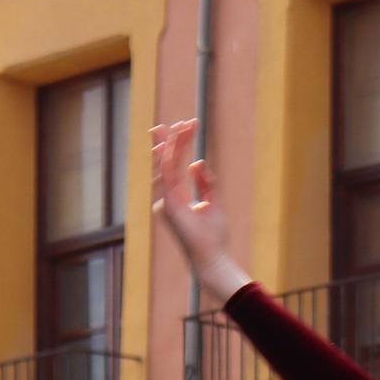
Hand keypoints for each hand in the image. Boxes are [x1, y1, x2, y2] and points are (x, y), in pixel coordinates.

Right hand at [150, 120, 245, 303]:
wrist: (213, 257)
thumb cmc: (214, 238)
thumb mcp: (213, 203)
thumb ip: (206, 183)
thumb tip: (197, 162)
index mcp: (175, 200)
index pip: (174, 167)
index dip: (179, 146)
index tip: (187, 128)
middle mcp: (166, 199)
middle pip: (166, 163)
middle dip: (171, 140)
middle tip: (180, 122)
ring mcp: (165, 201)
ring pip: (166, 163)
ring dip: (174, 142)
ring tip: (183, 125)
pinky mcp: (168, 203)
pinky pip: (167, 171)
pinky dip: (171, 154)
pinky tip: (177, 138)